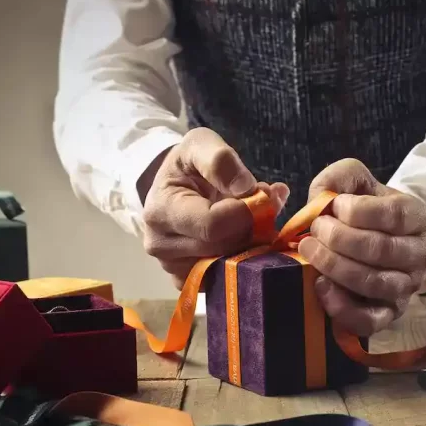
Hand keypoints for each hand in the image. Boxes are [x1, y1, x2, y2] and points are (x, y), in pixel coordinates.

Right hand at [142, 128, 288, 287]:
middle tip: (264, 205)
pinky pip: (225, 280)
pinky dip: (243, 261)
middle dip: (253, 227)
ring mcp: (174, 269)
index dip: (246, 212)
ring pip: (229, 266)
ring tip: (253, 219)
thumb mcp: (200, 145)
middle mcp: (161, 247)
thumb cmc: (187, 166)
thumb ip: (221, 160)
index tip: (261, 195)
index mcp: (162, 211)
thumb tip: (246, 188)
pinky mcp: (187, 281)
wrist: (172, 188)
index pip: (213, 224)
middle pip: (224, 248)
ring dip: (251, 244)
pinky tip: (243, 240)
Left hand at [298, 159, 425, 336]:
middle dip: (337, 239)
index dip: (356, 211)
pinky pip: (369, 320)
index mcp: (417, 218)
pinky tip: (320, 287)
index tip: (334, 206)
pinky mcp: (389, 314)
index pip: (393, 215)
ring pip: (373, 283)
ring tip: (310, 252)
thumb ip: (340, 178)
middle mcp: (419, 255)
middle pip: (379, 250)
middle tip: (314, 230)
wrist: (396, 243)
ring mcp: (406, 288)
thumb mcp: (360, 184)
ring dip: (334, 267)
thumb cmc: (372, 211)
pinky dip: (341, 307)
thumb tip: (319, 196)